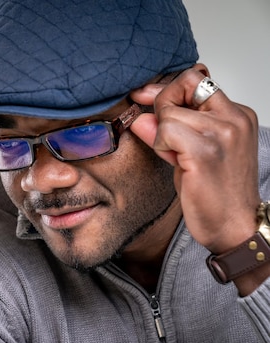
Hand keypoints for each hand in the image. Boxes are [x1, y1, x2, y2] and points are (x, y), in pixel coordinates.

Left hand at [129, 64, 259, 254]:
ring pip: (169, 113)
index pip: (197, 79)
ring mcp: (223, 133)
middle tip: (163, 135)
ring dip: (161, 134)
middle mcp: (234, 118)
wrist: (234, 227)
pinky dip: (160, 145)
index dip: (168, 88)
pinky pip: (165, 130)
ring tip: (175, 156)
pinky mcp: (206, 151)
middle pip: (184, 86)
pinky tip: (173, 161)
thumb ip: (170, 128)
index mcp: (237, 114)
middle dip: (162, 106)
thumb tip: (140, 113)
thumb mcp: (192, 152)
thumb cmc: (215, 193)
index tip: (145, 96)